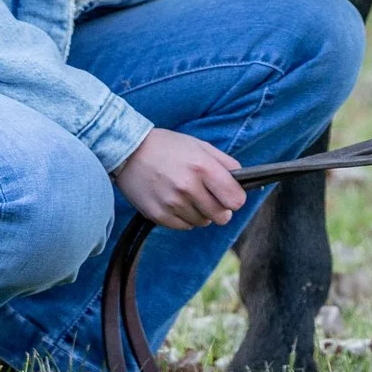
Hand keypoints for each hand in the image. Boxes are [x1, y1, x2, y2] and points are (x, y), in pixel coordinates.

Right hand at [111, 128, 246, 229]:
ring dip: (200, 212)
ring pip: (203, 222)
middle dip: (220, 208)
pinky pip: (184, 226)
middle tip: (209, 196)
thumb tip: (243, 180)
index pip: (235, 200)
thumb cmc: (167, 146)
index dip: (235, 198)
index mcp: (202, 167)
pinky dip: (184, 217)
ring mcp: (172, 203)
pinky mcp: (158, 215)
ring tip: (187, 194)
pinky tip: (175, 201)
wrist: (128, 152)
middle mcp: (188, 187)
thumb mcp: (199, 145)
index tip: (229, 195)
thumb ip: (224, 162)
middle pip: (221, 216)